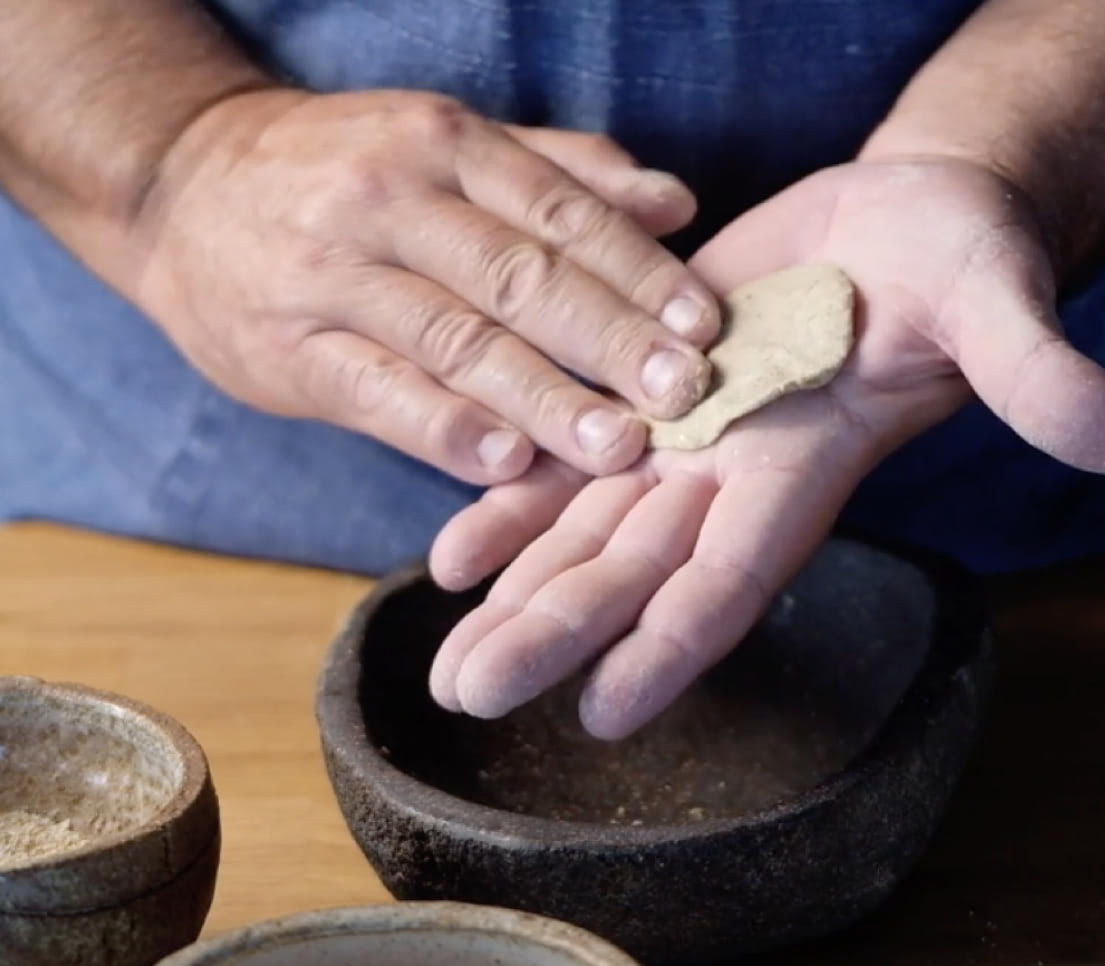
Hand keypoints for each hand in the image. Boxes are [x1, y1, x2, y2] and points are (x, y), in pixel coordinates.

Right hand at [126, 88, 721, 483]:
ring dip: (543, 398)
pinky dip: (443, 429)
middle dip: (610, 340)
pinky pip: (377, 391)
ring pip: (456, 339)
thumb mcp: (448, 146)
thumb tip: (675, 202)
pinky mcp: (289, 349)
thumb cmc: (346, 172)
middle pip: (518, 277)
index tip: (706, 326)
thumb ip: (563, 173)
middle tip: (685, 394)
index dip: (639, 270)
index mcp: (444, 146)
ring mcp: (333, 276)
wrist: (182, 186)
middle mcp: (390, 202)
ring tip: (617, 445)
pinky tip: (504, 465)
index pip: (559, 213)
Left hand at [426, 157, 1104, 736]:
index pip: (733, 575)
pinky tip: (451, 556)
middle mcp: (733, 474)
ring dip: (517, 591)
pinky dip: (511, 503)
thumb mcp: (999, 302)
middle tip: (466, 697)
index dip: (672, 643)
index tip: (604, 711)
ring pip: (585, 529)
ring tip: (447, 658)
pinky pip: (566, 457)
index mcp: (806, 470)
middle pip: (632, 568)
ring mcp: (683, 438)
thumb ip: (1040, 373)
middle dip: (553, 632)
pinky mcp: (646, 391)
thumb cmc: (963, 263)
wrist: (901, 222)